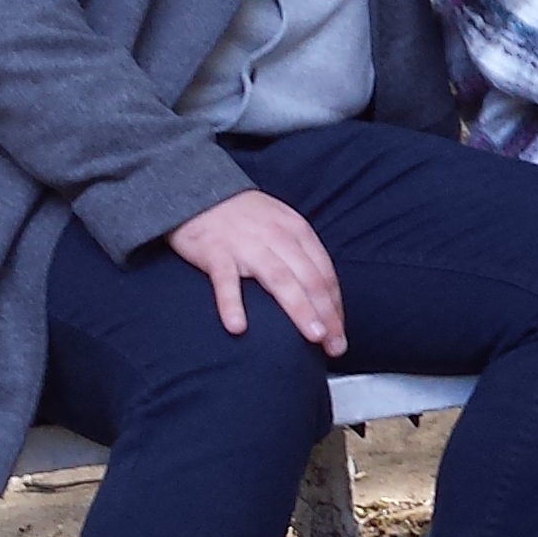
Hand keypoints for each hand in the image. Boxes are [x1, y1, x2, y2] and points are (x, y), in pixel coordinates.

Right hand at [167, 189, 347, 356]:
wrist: (198, 190)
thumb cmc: (244, 216)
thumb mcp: (281, 224)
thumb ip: (299, 252)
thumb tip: (320, 293)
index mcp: (297, 231)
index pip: (325, 273)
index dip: (335, 306)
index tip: (340, 333)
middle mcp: (277, 237)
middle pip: (310, 279)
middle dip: (327, 315)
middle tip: (336, 346)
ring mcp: (247, 245)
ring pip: (280, 280)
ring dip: (300, 309)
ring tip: (313, 336)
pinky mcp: (215, 252)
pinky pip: (226, 281)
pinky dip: (232, 304)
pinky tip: (238, 327)